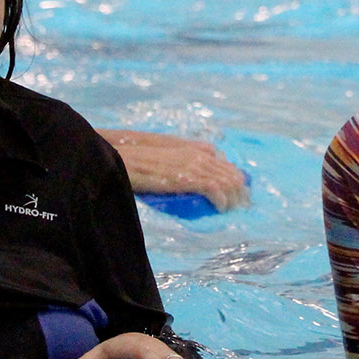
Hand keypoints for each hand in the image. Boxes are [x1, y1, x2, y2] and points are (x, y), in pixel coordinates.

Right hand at [99, 130, 249, 211]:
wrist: (120, 156)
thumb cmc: (138, 158)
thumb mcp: (162, 155)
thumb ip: (179, 161)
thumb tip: (190, 176)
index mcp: (195, 148)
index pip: (225, 163)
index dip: (233, 179)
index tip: (234, 194)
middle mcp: (198, 154)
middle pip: (231, 173)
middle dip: (239, 192)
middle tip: (238, 208)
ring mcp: (193, 165)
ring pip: (228, 182)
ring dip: (233, 199)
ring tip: (229, 211)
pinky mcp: (186, 177)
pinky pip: (215, 189)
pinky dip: (221, 200)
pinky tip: (219, 208)